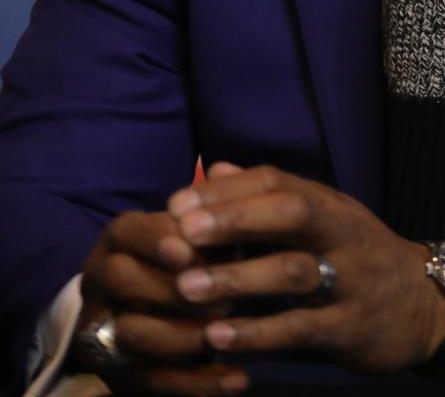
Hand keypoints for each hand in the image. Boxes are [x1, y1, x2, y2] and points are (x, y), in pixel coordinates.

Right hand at [71, 199, 250, 393]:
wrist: (144, 306)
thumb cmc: (184, 253)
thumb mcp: (194, 228)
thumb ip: (210, 209)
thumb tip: (224, 171)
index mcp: (122, 236)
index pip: (130, 230)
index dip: (158, 239)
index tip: (190, 253)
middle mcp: (103, 277)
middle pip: (122, 279)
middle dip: (171, 289)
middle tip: (223, 298)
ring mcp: (106, 327)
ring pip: (132, 332)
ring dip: (185, 336)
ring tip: (227, 334)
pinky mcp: (119, 371)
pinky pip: (153, 380)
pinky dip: (198, 383)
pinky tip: (238, 379)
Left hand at [166, 163, 444, 373]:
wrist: (423, 305)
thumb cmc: (357, 257)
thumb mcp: (322, 219)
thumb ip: (268, 197)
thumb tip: (214, 168)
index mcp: (328, 203)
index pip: (276, 182)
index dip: (227, 191)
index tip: (177, 204)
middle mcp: (341, 232)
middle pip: (291, 211)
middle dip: (235, 218)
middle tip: (182, 231)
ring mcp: (349, 278)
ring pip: (293, 271)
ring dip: (238, 278)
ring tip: (186, 289)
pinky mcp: (350, 326)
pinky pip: (302, 328)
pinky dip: (259, 332)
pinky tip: (220, 338)